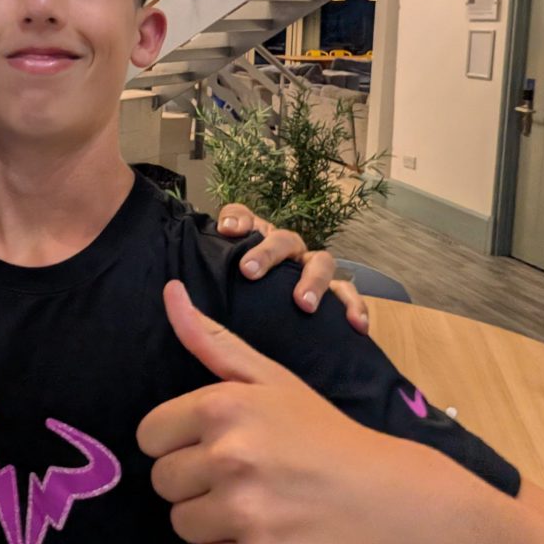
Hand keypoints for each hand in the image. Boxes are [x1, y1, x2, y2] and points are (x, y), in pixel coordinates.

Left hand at [137, 282, 445, 543]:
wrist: (395, 501)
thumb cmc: (325, 436)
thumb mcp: (271, 380)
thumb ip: (211, 340)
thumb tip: (169, 292)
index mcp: (223, 407)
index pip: (149, 436)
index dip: (177, 442)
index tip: (211, 444)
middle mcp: (229, 456)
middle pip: (163, 482)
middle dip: (195, 483)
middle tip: (243, 477)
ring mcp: (245, 512)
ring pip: (182, 524)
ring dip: (212, 521)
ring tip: (258, 506)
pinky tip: (267, 534)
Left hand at [216, 204, 368, 333]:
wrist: (274, 320)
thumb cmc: (248, 295)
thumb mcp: (227, 281)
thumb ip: (212, 271)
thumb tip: (186, 280)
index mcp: (260, 241)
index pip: (247, 219)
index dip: (238, 219)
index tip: (226, 230)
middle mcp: (289, 252)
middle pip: (284, 239)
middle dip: (268, 253)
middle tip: (249, 271)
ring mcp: (313, 269)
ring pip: (322, 262)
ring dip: (314, 281)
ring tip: (304, 304)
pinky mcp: (334, 293)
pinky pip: (349, 294)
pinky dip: (355, 306)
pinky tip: (357, 324)